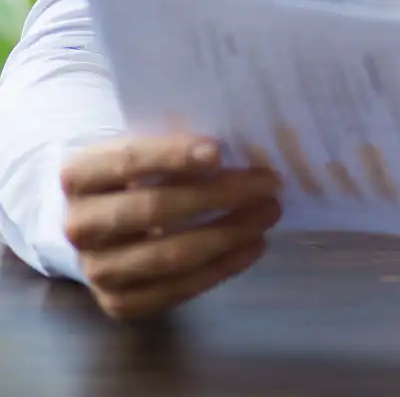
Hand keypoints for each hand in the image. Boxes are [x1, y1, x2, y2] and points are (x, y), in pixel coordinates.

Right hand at [62, 134, 282, 321]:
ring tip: (269, 213)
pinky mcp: (118, 302)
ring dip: (230, 233)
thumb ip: (178, 145)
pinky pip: (176, 290)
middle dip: (221, 195)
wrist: (100, 225)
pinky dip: (222, 268)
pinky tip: (253, 246)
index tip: (219, 152)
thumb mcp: (145, 148)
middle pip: (156, 209)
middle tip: (269, 184)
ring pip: (170, 254)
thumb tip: (241, 149)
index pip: (129, 161)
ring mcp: (96, 269)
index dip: (174, 156)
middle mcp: (80, 225)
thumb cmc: (136, 176)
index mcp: (80, 175)